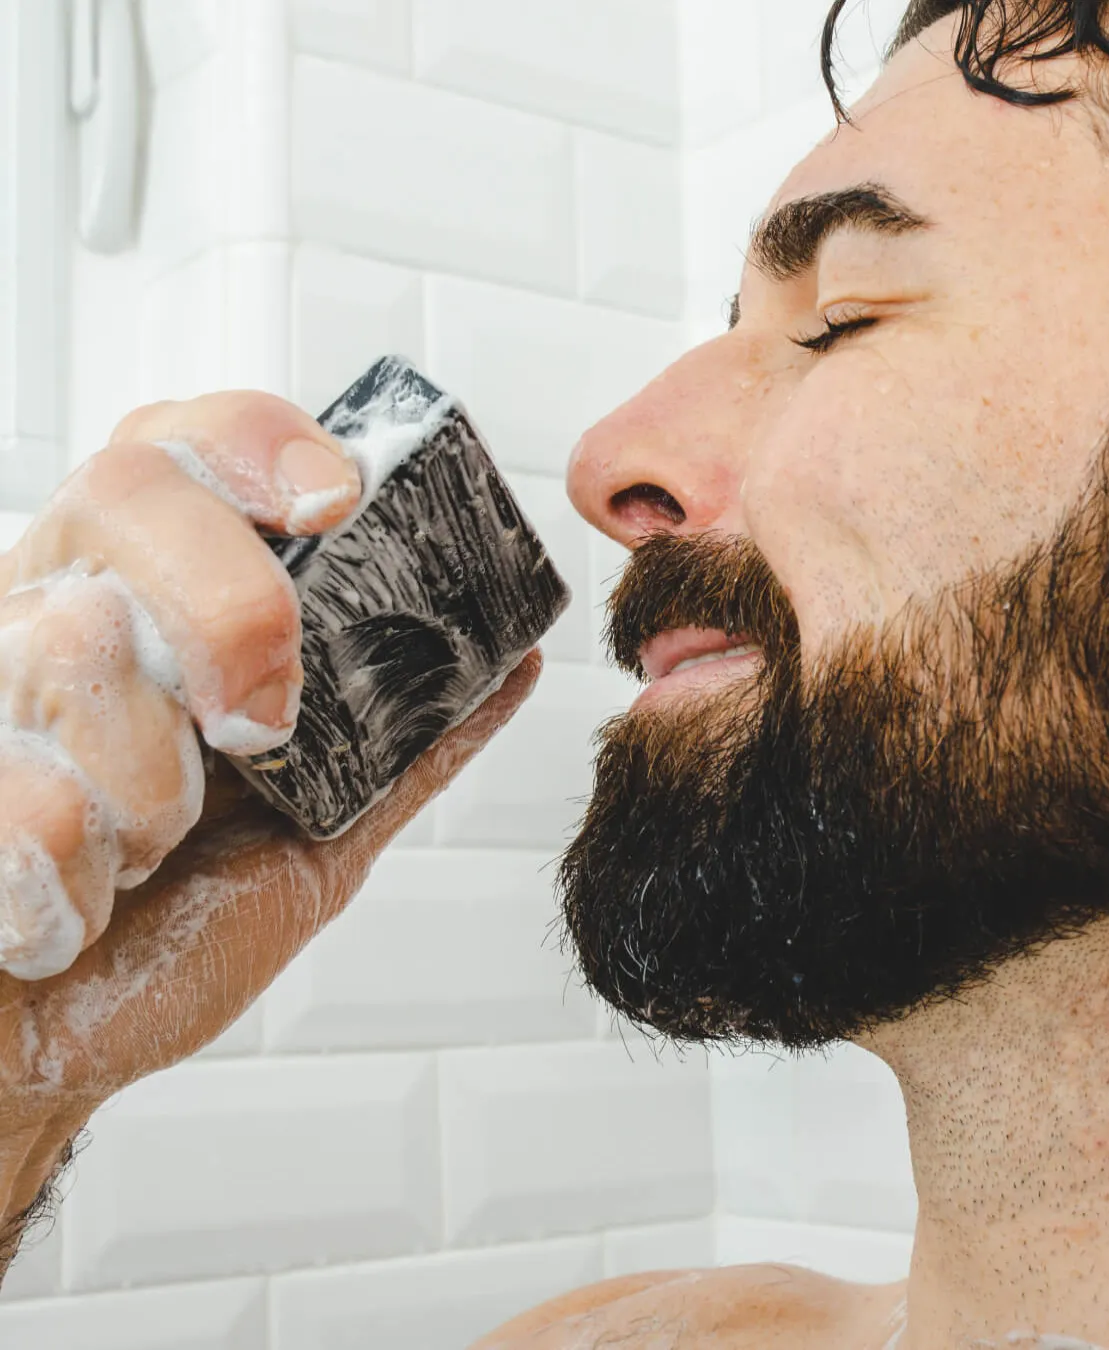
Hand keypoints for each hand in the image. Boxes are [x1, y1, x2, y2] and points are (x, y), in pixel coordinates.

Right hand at [0, 392, 540, 1140]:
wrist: (49, 1046)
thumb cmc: (171, 936)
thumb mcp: (317, 835)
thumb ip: (401, 748)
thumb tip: (512, 665)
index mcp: (151, 606)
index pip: (184, 443)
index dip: (256, 442)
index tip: (333, 501)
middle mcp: (55, 611)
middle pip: (128, 493)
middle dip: (230, 610)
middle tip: (258, 726)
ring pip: (80, 639)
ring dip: (152, 794)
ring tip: (145, 856)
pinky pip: (28, 789)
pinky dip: (74, 877)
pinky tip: (71, 903)